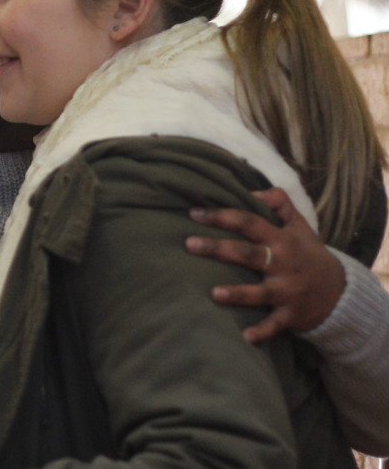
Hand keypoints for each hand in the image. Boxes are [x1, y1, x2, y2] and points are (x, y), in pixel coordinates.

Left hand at [185, 187, 345, 342]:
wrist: (340, 293)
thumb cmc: (309, 255)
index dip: (222, 216)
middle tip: (189, 243)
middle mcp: (283, 264)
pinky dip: (261, 332)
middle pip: (247, 254)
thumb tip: (253, 191)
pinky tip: (244, 337)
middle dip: (219, 248)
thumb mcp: (301, 226)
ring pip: (259, 292)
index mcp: (282, 240)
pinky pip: (274, 325)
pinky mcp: (290, 315)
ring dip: (237, 294)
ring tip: (213, 293)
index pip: (249, 222)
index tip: (194, 213)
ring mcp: (287, 291)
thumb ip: (279, 204)